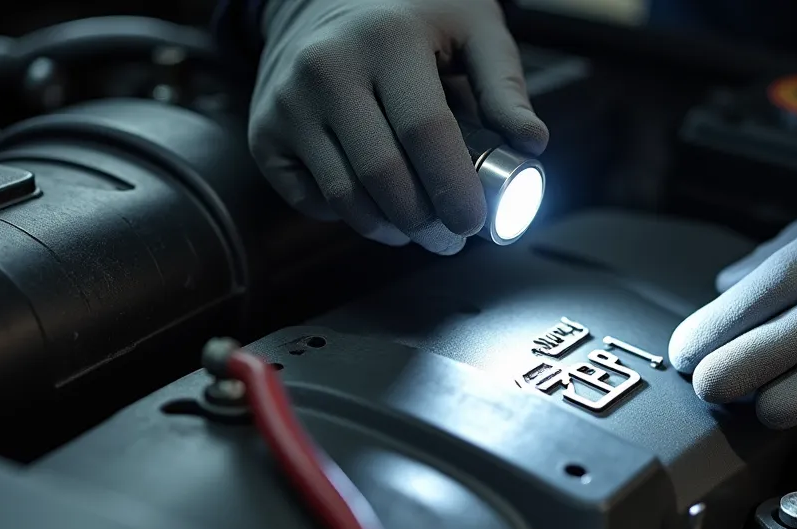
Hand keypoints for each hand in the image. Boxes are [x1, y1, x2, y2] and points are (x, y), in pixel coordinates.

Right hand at [249, 0, 548, 253]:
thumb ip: (504, 85)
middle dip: (425, 224)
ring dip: (389, 229)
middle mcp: (327, 68)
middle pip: (382, 176)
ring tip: (419, 229)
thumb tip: (532, 143)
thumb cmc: (407, 14)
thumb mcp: (469, 26)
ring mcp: (288, 102)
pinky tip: (374, 204)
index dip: (454, 188)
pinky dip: (348, 216)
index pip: (425, 132)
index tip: (475, 222)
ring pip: (345, 197)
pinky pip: (312, 199)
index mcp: (387, 39)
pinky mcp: (264, 132)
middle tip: (452, 239)